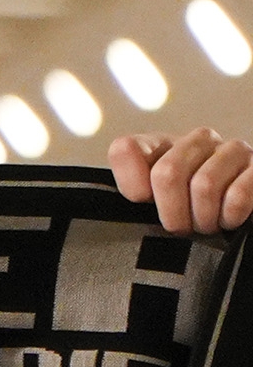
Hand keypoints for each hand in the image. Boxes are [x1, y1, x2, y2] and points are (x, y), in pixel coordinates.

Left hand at [109, 128, 252, 234]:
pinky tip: (229, 219)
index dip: (132, 187)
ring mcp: (232, 150)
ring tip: (206, 224)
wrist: (242, 218)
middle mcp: (198, 140)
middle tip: (181, 226)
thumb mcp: (153, 206)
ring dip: (203, 218)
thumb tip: (139, 190)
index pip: (125, 150)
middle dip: (172, 212)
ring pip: (204, 185)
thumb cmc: (190, 215)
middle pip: (167, 173)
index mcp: (162, 145)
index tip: (145, 203)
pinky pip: (238, 196)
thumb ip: (134, 189)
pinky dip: (229, 217)